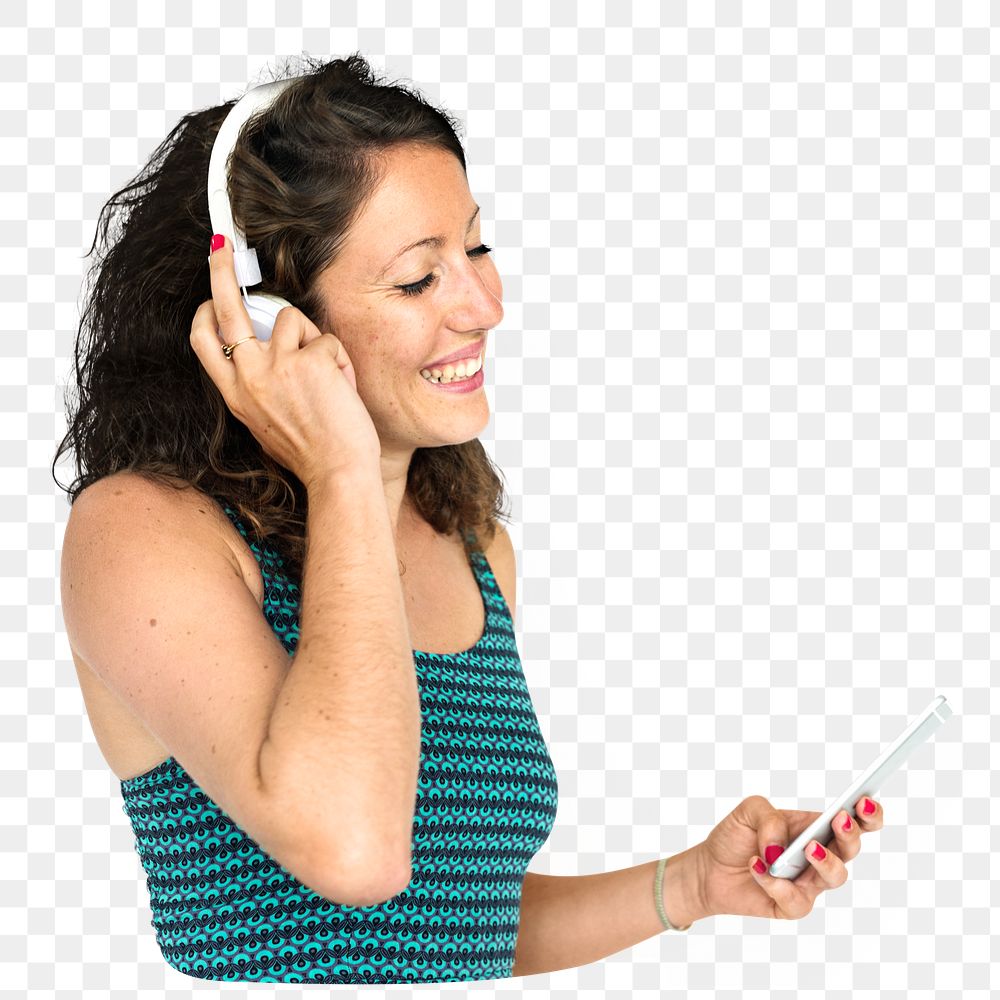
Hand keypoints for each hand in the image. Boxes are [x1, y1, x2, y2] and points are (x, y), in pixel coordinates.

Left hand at [691, 794, 883, 920]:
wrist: (711, 868)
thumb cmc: (737, 836)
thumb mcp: (748, 812)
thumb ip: (769, 817)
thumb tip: (782, 846)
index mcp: (814, 827)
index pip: (853, 820)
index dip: (868, 814)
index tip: (864, 803)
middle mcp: (818, 855)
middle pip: (851, 849)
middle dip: (851, 834)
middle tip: (840, 821)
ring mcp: (808, 882)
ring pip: (835, 877)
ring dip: (825, 861)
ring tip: (807, 848)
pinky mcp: (792, 905)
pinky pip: (796, 900)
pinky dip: (775, 884)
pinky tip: (757, 867)